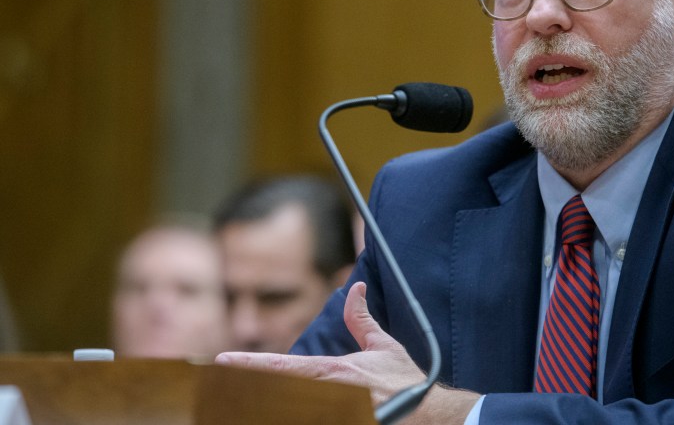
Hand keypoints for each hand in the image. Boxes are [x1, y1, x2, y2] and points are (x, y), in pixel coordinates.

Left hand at [215, 281, 478, 423]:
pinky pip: (311, 417)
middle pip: (278, 393)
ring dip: (270, 406)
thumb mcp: (383, 346)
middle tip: (217, 389)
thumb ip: (362, 320)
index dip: (251, 363)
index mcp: (335, 371)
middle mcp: (330, 392)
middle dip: (249, 392)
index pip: (284, 366)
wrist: (429, 412)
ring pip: (291, 410)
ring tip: (234, 405)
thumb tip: (356, 288)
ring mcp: (337, 411)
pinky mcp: (345, 420)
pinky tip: (272, 410)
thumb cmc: (406, 380)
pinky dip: (296, 412)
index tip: (222, 360)